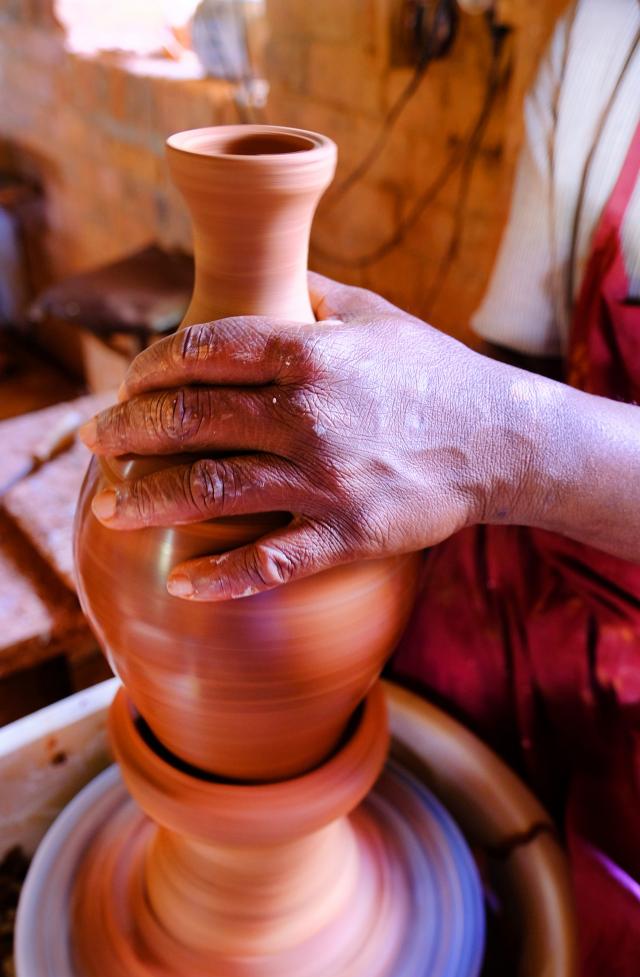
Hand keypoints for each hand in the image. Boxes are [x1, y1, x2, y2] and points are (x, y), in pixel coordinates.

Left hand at [78, 272, 536, 599]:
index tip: (128, 383)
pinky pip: (268, 562)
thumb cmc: (434, 372)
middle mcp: (308, 413)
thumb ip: (312, 292)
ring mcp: (325, 478)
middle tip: (97, 442)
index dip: (149, 366)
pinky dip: (219, 576)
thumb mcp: (376, 314)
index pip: (204, 350)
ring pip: (211, 490)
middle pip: (190, 419)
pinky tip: (182, 582)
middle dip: (128, 431)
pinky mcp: (346, 533)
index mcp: (310, 352)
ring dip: (147, 501)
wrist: (500, 442)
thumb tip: (264, 273)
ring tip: (110, 508)